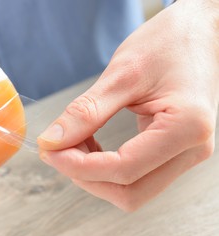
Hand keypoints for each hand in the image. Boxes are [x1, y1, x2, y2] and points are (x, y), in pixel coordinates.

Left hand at [38, 0, 218, 210]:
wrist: (198, 30)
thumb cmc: (168, 43)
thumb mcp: (122, 74)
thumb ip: (86, 112)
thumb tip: (51, 142)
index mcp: (186, 128)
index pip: (124, 169)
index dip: (79, 166)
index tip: (49, 151)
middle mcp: (192, 149)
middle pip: (130, 193)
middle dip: (86, 177)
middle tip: (57, 150)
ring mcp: (185, 153)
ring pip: (132, 190)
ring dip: (95, 174)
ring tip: (73, 143)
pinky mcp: (174, 150)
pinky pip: (136, 175)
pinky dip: (106, 167)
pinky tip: (89, 144)